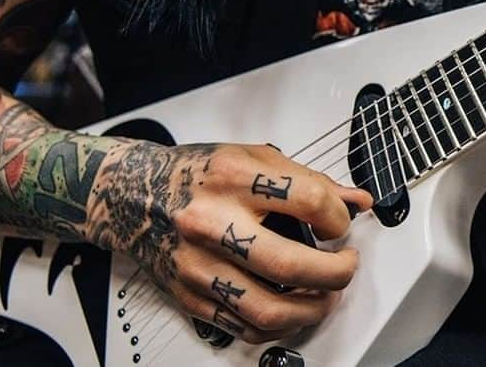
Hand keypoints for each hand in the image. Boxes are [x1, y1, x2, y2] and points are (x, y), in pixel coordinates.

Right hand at [84, 141, 372, 342]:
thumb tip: (356, 201)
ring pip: (267, 310)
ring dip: (312, 309)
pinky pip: (243, 327)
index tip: (341, 224)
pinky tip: (292, 309)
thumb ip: (309, 180)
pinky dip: (278, 326)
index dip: (339, 217)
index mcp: (233, 179)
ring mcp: (198, 265)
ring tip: (326, 295)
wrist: (129, 194)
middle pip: (289, 264)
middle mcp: (212, 223)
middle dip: (335, 273)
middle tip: (346, 266)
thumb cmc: (196, 175)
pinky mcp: (189, 295)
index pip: (308, 201)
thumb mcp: (253, 158)